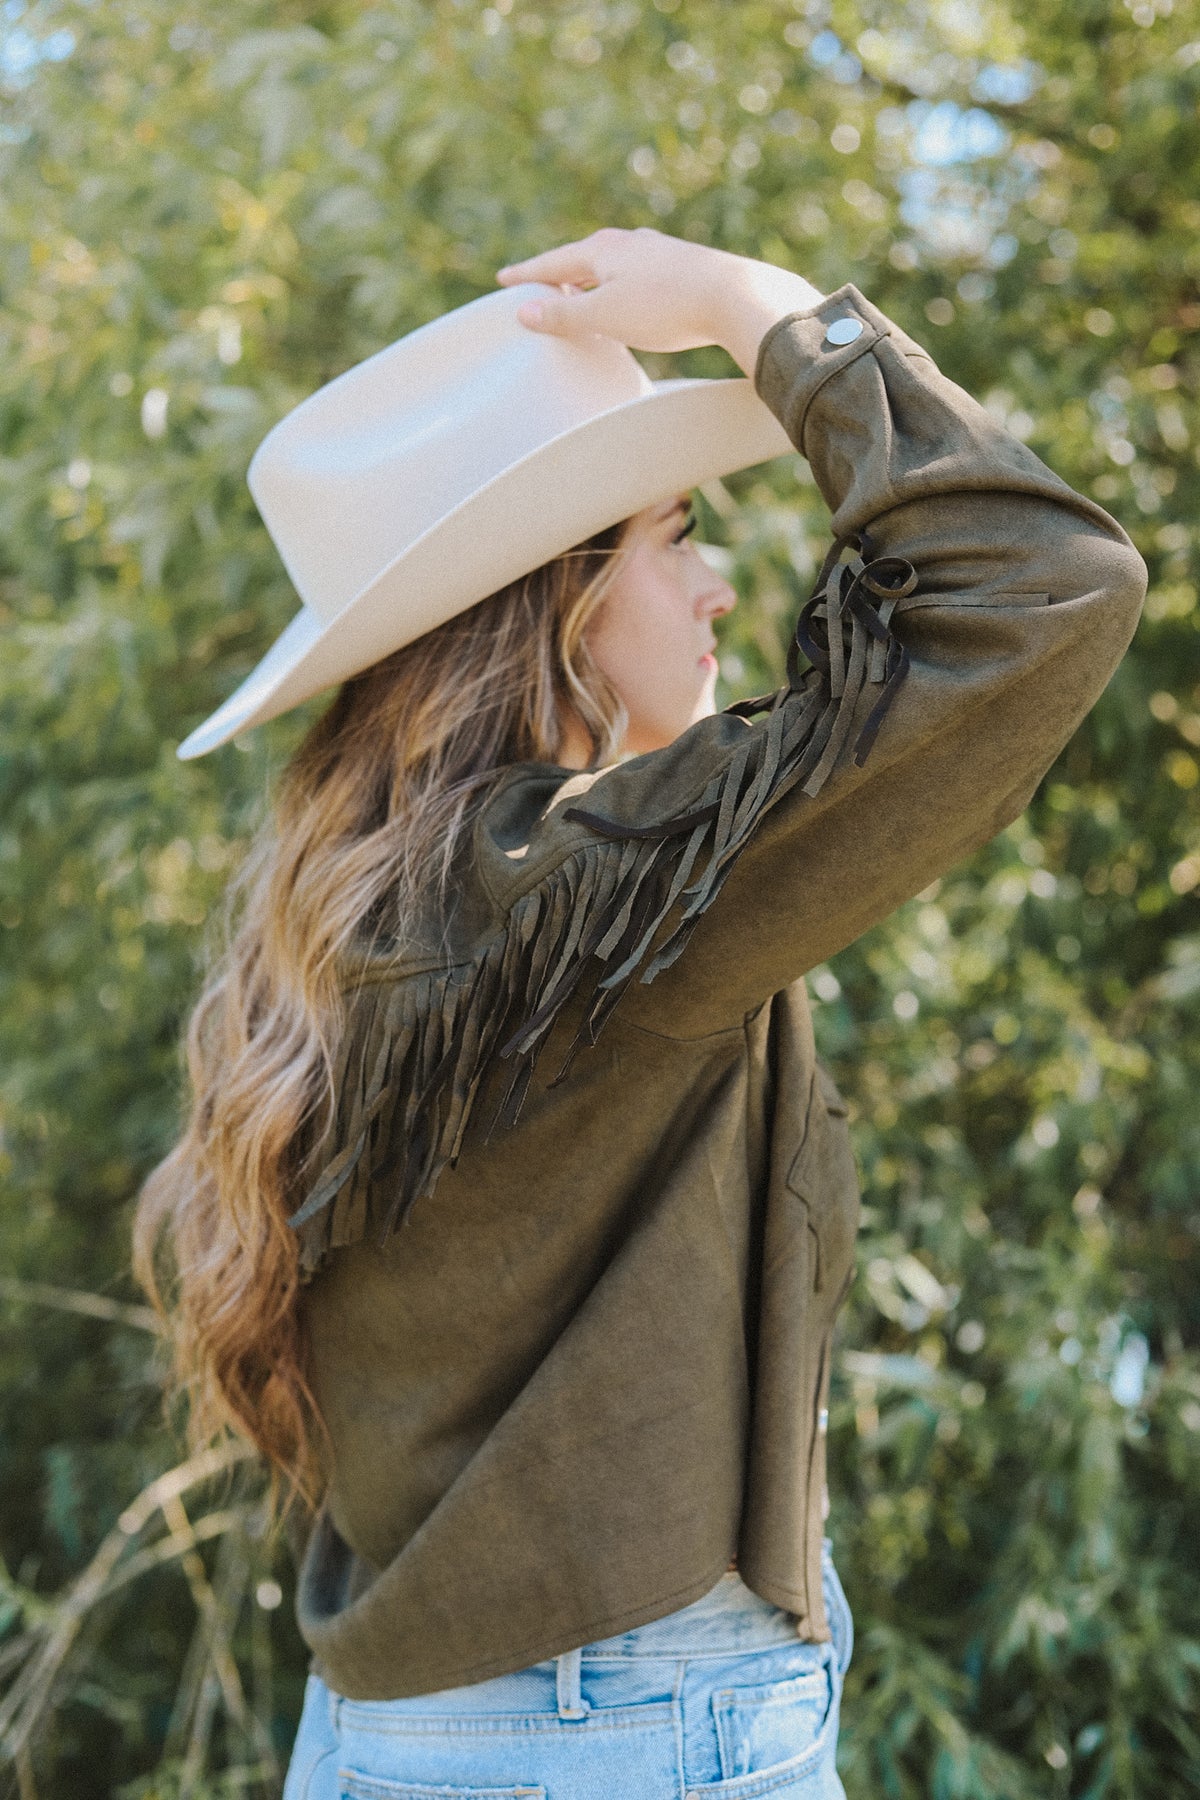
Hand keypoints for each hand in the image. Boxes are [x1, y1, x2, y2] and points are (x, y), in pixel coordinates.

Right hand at [496, 227, 825, 375]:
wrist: (734, 297)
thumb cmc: (665, 307)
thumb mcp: (606, 317)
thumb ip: (564, 317)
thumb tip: (524, 312)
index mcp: (602, 250)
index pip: (553, 263)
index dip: (527, 274)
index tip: (504, 279)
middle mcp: (628, 243)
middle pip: (582, 258)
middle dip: (559, 274)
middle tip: (539, 287)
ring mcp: (657, 251)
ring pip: (612, 264)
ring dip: (591, 279)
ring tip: (581, 293)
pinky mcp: (681, 266)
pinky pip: (637, 274)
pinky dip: (620, 286)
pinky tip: (630, 295)